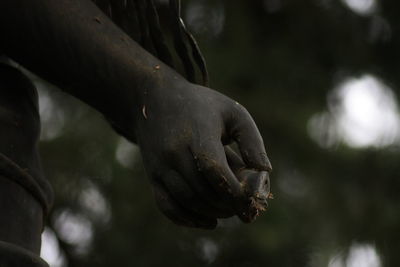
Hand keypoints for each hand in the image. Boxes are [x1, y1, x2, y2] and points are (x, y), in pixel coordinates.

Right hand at [134, 79, 271, 228]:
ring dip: (211, 212)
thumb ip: (252, 140)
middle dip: (226, 204)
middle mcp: (174, 152)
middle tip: (243, 208)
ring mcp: (160, 165)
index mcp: (197, 134)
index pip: (214, 170)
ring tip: (229, 211)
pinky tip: (207, 222)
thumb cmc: (202, 106)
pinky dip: (187, 219)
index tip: (250, 201)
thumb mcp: (232, 111)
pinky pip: (167, 206)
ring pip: (186, 201)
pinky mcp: (153, 175)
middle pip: (202, 190)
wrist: (157, 99)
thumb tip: (265, 171)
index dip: (234, 190)